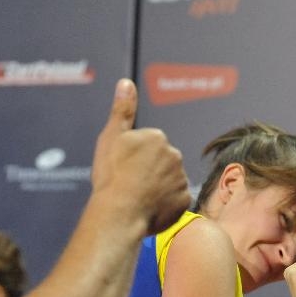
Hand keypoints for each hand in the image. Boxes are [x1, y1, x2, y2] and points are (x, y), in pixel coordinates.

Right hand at [91, 78, 190, 233]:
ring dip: (156, 188)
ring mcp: (181, 179)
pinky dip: (164, 204)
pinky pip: (174, 200)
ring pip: (168, 181)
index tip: (122, 168)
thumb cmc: (112, 176)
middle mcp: (175, 156)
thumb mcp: (111, 137)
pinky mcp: (184, 201)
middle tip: (129, 184)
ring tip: (137, 198)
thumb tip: (127, 83)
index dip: (132, 158)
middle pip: (160, 162)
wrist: (120, 213)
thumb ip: (123, 110)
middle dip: (148, 171)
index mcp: (157, 138)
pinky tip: (148, 208)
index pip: (146, 145)